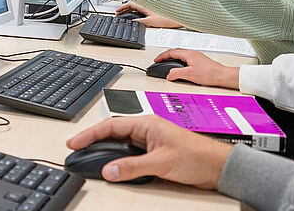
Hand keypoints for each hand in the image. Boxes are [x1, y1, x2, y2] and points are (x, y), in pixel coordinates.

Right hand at [66, 116, 232, 189]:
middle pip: (113, 133)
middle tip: (77, 150)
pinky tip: (114, 166)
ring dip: (106, 151)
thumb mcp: (161, 162)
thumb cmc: (198, 156)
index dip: (90, 133)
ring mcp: (151, 141)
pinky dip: (119, 159)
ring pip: (121, 144)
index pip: (111, 125)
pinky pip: (131, 154)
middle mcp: (147, 130)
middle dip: (93, 141)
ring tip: (90, 157)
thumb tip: (109, 170)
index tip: (74, 141)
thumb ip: (132, 167)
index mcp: (147, 123)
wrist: (218, 167)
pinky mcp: (155, 153)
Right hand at [115, 2, 182, 28]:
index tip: (117, 11)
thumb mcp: (150, 22)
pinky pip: (140, 9)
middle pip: (132, 5)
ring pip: (136, 7)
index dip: (122, 7)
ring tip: (124, 15)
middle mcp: (146, 5)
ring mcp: (148, 7)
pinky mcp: (151, 10)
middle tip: (118, 14)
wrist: (174, 18)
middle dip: (124, 9)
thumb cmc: (166, 19)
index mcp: (144, 6)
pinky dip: (134, 12)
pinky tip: (134, 16)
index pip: (129, 4)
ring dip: (129, 10)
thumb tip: (132, 22)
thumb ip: (140, 22)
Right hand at [154, 49, 238, 88]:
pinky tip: (180, 69)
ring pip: (181, 56)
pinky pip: (186, 60)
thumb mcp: (189, 74)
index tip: (156, 60)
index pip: (171, 52)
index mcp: (188, 53)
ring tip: (168, 65)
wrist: (222, 75)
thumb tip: (169, 75)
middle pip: (175, 52)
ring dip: (173, 59)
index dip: (162, 56)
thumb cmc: (209, 73)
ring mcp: (196, 57)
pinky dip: (179, 63)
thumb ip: (176, 73)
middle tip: (160, 61)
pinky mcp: (199, 61)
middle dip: (166, 56)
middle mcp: (192, 53)